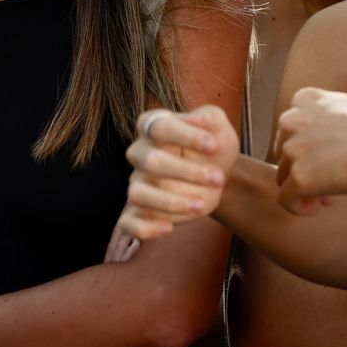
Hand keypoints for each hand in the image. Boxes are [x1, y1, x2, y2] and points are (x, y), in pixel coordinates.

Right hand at [115, 105, 236, 240]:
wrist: (218, 175)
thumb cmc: (213, 146)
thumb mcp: (218, 126)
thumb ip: (209, 118)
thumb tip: (197, 121)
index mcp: (153, 126)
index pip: (160, 128)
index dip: (186, 137)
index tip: (214, 146)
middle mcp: (140, 154)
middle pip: (150, 162)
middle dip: (186, 172)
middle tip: (218, 178)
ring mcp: (138, 183)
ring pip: (137, 194)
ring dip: (170, 202)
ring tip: (201, 205)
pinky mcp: (139, 211)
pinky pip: (128, 223)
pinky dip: (144, 228)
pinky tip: (168, 228)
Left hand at [275, 88, 346, 212]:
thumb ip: (326, 117)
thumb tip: (325, 140)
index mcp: (303, 99)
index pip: (291, 129)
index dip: (307, 149)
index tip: (328, 159)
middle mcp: (290, 120)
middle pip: (285, 154)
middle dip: (304, 168)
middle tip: (329, 181)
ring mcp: (292, 149)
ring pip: (284, 177)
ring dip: (304, 188)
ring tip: (329, 196)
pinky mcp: (298, 176)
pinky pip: (285, 199)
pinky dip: (298, 207)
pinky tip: (317, 208)